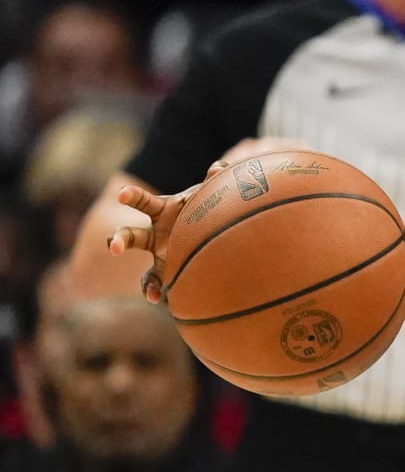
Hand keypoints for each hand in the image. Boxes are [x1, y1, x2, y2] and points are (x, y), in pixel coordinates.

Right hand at [107, 148, 274, 302]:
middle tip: (115, 247)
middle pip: (131, 237)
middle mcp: (155, 237)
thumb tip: (222, 167)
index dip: (131, 197)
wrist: (212, 234)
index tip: (121, 195)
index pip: (141, 202)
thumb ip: (214, 180)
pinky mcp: (174, 276)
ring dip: (148, 283)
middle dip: (120, 241)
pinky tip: (171, 304)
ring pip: (148, 273)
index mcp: (161, 211)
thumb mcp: (209, 192)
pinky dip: (168, 295)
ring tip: (152, 295)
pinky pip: (169, 288)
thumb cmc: (205, 207)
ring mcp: (163, 260)